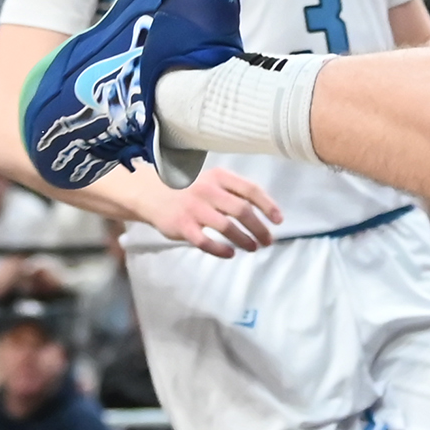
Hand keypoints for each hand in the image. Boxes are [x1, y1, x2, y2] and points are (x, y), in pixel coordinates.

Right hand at [130, 165, 281, 255]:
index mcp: (219, 176)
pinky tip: (230, 254)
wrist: (151, 193)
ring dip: (244, 240)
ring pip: (227, 227)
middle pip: (242, 210)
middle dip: (259, 227)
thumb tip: (262, 210)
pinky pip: (205, 242)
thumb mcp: (211, 180)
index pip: (250, 189)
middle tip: (268, 240)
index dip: (268, 205)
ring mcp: (194, 208)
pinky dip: (221, 250)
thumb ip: (232, 191)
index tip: (278, 220)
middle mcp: (208, 190)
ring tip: (253, 247)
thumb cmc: (188, 189)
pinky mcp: (182, 226)